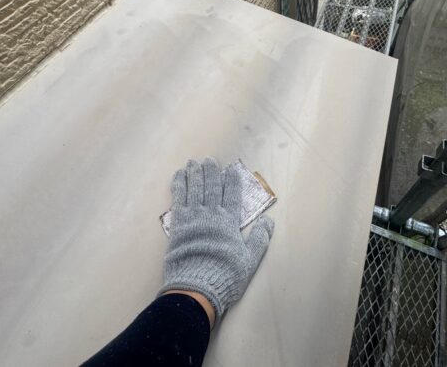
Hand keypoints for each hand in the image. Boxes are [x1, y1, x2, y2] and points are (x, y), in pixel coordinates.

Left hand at [158, 158, 273, 323]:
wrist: (196, 286)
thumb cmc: (225, 274)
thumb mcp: (250, 260)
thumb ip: (260, 238)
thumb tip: (269, 220)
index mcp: (229, 222)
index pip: (232, 195)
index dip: (232, 181)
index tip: (230, 169)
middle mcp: (211, 215)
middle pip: (212, 188)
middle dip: (211, 172)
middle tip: (209, 159)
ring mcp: (193, 218)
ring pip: (194, 189)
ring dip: (194, 174)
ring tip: (193, 162)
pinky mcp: (177, 224)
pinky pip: (178, 198)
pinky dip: (179, 185)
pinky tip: (179, 175)